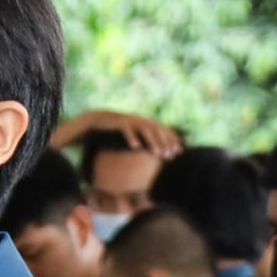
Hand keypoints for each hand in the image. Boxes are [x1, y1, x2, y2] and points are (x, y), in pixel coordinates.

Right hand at [52, 109, 182, 158]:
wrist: (98, 120)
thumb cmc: (117, 132)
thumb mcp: (133, 136)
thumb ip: (145, 141)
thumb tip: (157, 152)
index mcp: (145, 123)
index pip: (163, 130)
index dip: (172, 140)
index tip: (178, 152)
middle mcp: (140, 121)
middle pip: (157, 130)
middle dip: (165, 143)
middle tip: (169, 155)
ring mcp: (130, 121)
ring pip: (145, 130)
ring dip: (152, 142)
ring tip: (157, 153)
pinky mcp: (119, 123)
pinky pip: (127, 130)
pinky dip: (132, 138)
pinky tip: (136, 147)